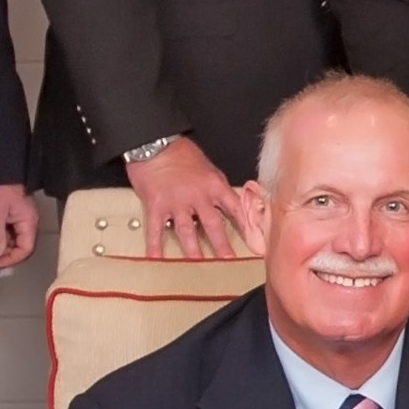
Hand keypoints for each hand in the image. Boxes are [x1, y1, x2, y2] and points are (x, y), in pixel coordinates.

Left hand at [0, 184, 39, 270]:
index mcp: (28, 221)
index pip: (25, 249)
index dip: (10, 259)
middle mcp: (27, 220)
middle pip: (20, 245)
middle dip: (4, 252)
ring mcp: (19, 214)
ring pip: (12, 237)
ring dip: (0, 243)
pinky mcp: (10, 209)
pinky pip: (7, 227)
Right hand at [126, 137, 245, 258]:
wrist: (154, 144)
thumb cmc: (181, 154)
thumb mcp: (209, 169)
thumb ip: (219, 189)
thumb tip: (232, 206)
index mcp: (214, 186)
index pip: (235, 209)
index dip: (246, 226)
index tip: (254, 241)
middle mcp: (197, 196)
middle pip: (213, 224)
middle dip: (222, 245)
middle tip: (228, 261)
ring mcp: (176, 202)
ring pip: (187, 230)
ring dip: (193, 249)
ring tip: (198, 264)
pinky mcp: (156, 205)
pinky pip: (156, 229)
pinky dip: (154, 245)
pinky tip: (156, 258)